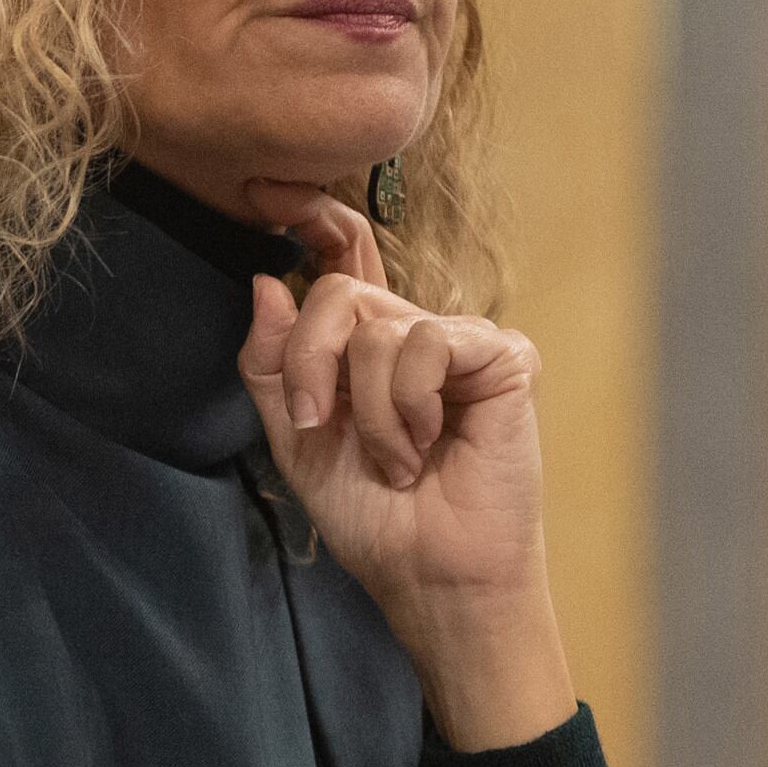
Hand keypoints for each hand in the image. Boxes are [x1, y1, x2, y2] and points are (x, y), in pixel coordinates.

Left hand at [233, 187, 575, 749]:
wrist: (426, 573)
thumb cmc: (371, 514)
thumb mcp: (295, 437)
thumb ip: (273, 363)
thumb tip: (265, 281)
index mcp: (364, 344)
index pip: (342, 257)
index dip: (314, 218)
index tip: (272, 193)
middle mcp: (412, 330)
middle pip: (335, 291)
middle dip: (309, 364)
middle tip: (318, 425)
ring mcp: (460, 340)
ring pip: (377, 324)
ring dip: (367, 413)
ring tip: (396, 459)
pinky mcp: (502, 357)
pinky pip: (427, 343)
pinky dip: (408, 405)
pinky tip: (428, 446)